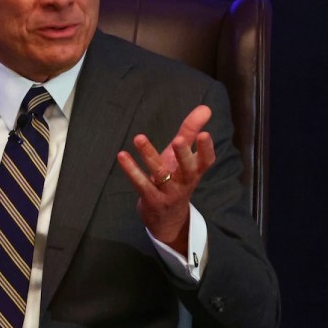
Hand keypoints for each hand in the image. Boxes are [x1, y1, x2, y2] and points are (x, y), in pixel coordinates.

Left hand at [116, 105, 215, 253]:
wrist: (168, 219)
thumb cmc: (176, 179)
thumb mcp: (182, 156)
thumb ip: (191, 131)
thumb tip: (205, 108)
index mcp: (195, 171)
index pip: (206, 160)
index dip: (206, 149)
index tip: (205, 134)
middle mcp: (184, 182)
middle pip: (187, 169)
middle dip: (183, 155)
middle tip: (178, 140)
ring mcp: (168, 192)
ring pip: (160, 174)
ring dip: (150, 156)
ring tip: (138, 137)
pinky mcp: (151, 199)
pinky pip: (141, 184)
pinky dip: (131, 170)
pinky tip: (122, 155)